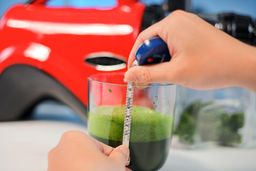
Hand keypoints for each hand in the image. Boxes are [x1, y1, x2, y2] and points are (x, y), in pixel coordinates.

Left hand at [48, 131, 129, 170]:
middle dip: (104, 166)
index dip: (114, 157)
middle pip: (90, 157)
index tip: (121, 164)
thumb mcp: (116, 164)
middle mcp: (60, 150)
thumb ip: (120, 154)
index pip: (101, 146)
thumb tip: (123, 151)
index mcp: (74, 138)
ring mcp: (55, 166)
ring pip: (81, 167)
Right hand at [125, 10, 255, 90]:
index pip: (142, 40)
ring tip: (173, 73)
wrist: (242, 66)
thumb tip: (129, 75)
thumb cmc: (214, 65)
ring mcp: (188, 26)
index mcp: (171, 24)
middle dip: (152, 62)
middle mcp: (179, 21)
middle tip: (156, 77)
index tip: (135, 74)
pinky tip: (180, 68)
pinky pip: (175, 44)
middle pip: (153, 43)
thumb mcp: (175, 73)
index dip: (136, 59)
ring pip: (164, 45)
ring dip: (163, 61)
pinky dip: (173, 58)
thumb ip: (148, 74)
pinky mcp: (194, 33)